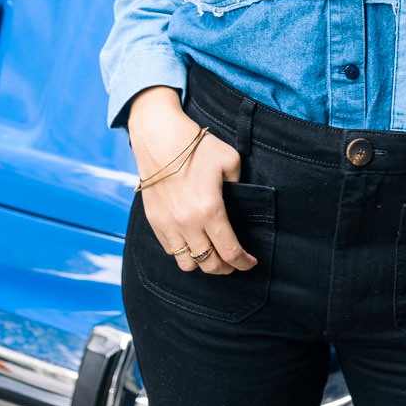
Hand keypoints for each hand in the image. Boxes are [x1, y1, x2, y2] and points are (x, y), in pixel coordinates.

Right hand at [126, 90, 258, 276]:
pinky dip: (183, 252)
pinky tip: (192, 242)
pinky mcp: (154, 222)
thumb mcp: (230, 161)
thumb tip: (239, 200)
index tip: (250, 263)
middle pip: (209, 264)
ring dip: (202, 264)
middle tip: (234, 263)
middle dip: (226, 268)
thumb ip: (240, 186)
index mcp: (210, 210)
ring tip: (212, 255)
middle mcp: (188, 224)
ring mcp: (168, 225)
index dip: (244, 263)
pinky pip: (170, 250)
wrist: (159, 137)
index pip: (230, 252)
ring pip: (187, 264)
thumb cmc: (197, 146)